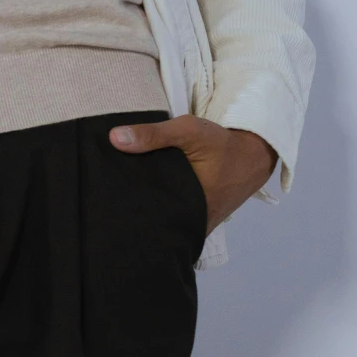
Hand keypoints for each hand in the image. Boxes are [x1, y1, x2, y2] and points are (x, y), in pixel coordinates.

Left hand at [108, 115, 275, 233]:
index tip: (103, 209)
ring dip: (146, 213)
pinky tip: (140, 200)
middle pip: (153, 224)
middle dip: (132, 216)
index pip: (149, 221)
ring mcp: (195, 224)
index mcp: (189, 209)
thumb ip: (153, 135)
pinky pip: (173, 218)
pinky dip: (159, 210)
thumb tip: (114, 138)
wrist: (254, 154)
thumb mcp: (189, 132)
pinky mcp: (196, 218)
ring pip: (163, 223)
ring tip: (115, 204)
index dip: (127, 217)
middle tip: (104, 206)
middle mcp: (192, 222)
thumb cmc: (222, 144)